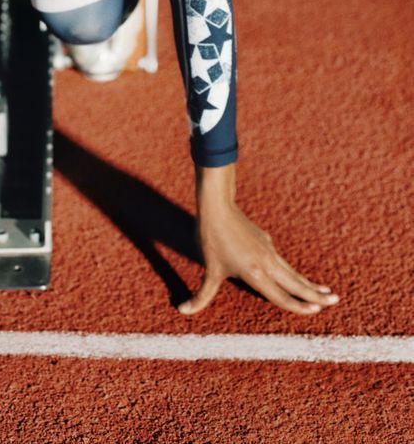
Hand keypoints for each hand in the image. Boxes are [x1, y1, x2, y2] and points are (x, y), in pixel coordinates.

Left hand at [178, 164, 338, 316]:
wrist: (217, 207)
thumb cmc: (212, 239)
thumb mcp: (208, 270)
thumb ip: (200, 295)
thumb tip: (182, 310)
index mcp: (256, 273)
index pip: (281, 295)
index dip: (298, 306)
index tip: (315, 311)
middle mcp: (267, 262)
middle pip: (296, 283)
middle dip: (316, 294)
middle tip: (335, 301)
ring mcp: (268, 250)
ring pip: (292, 272)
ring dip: (309, 283)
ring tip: (325, 291)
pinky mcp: (265, 241)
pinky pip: (282, 262)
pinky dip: (294, 272)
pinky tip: (295, 277)